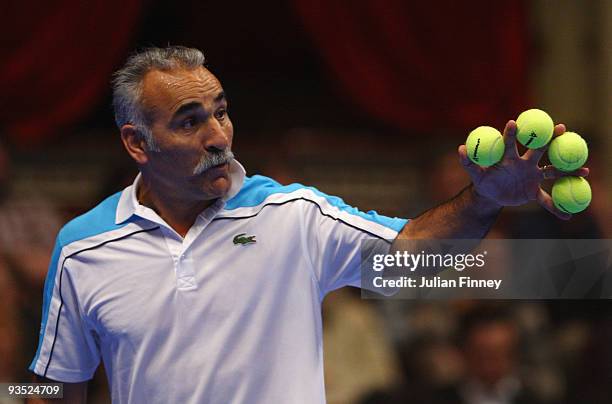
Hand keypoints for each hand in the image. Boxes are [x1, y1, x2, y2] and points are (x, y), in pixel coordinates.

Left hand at [458, 120, 588, 219]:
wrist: (490, 195)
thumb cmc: (483, 180)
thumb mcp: (474, 172)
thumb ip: (468, 162)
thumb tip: (460, 148)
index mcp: (510, 157)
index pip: (513, 141)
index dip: (514, 132)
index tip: (514, 122)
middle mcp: (525, 163)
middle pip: (540, 149)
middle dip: (551, 138)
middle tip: (562, 127)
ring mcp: (532, 176)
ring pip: (553, 171)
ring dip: (568, 171)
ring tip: (586, 170)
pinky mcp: (533, 192)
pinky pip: (547, 200)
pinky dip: (556, 208)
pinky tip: (568, 215)